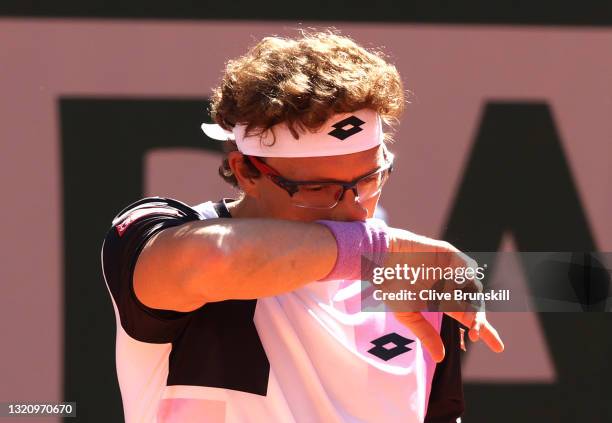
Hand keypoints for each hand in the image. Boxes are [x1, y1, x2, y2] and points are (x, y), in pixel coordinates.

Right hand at [383, 228, 504, 361]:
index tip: (499, 348)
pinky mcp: (449, 254)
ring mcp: (452, 270)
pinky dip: (465, 277)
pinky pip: (466, 266)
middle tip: (475, 332)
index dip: (485, 331)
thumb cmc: (392, 287)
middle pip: (475, 304)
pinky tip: (455, 286)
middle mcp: (452, 287)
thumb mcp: (409, 315)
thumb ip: (426, 334)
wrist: (382, 260)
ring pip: (474, 287)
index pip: (469, 318)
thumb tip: (441, 358)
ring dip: (473, 301)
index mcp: (444, 301)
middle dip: (479, 320)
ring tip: (465, 313)